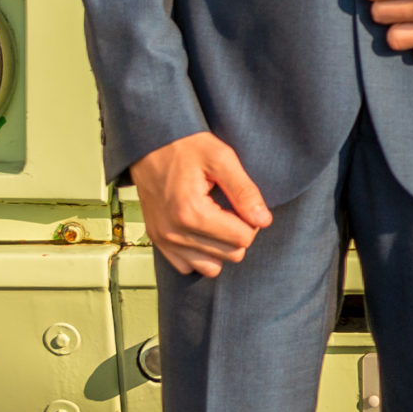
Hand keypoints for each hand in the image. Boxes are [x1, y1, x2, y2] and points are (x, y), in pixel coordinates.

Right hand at [131, 132, 272, 278]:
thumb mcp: (221, 158)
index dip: (251, 221)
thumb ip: (244, 191)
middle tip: (229, 209)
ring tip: (215, 221)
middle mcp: (174, 232)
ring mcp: (164, 240)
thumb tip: (263, 220)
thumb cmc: (185, 147)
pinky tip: (200, 231)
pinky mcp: (158, 242)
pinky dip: (199, 254)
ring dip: (220, 248)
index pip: (243, 239)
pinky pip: (188, 267)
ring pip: (212, 268)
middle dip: (237, 234)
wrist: (149, 144)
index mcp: (191, 211)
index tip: (241, 203)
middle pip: (231, 255)